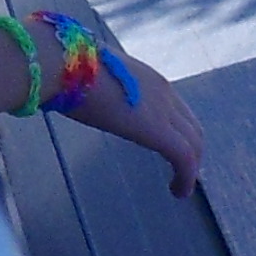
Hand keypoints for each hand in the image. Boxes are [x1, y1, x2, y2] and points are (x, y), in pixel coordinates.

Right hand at [60, 49, 202, 194]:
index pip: (175, 108)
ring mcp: (162, 109)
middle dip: (191, 151)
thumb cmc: (64, 69)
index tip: (169, 149)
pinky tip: (178, 192)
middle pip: (191, 127)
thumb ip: (97, 90)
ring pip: (193, 143)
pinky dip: (186, 177)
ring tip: (178, 188)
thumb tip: (79, 96)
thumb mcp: (93, 82)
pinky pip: (184, 157)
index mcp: (147, 79)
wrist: (61, 63)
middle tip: (179, 173)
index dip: (178, 131)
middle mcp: (162, 92)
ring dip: (190, 168)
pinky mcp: (157, 129)